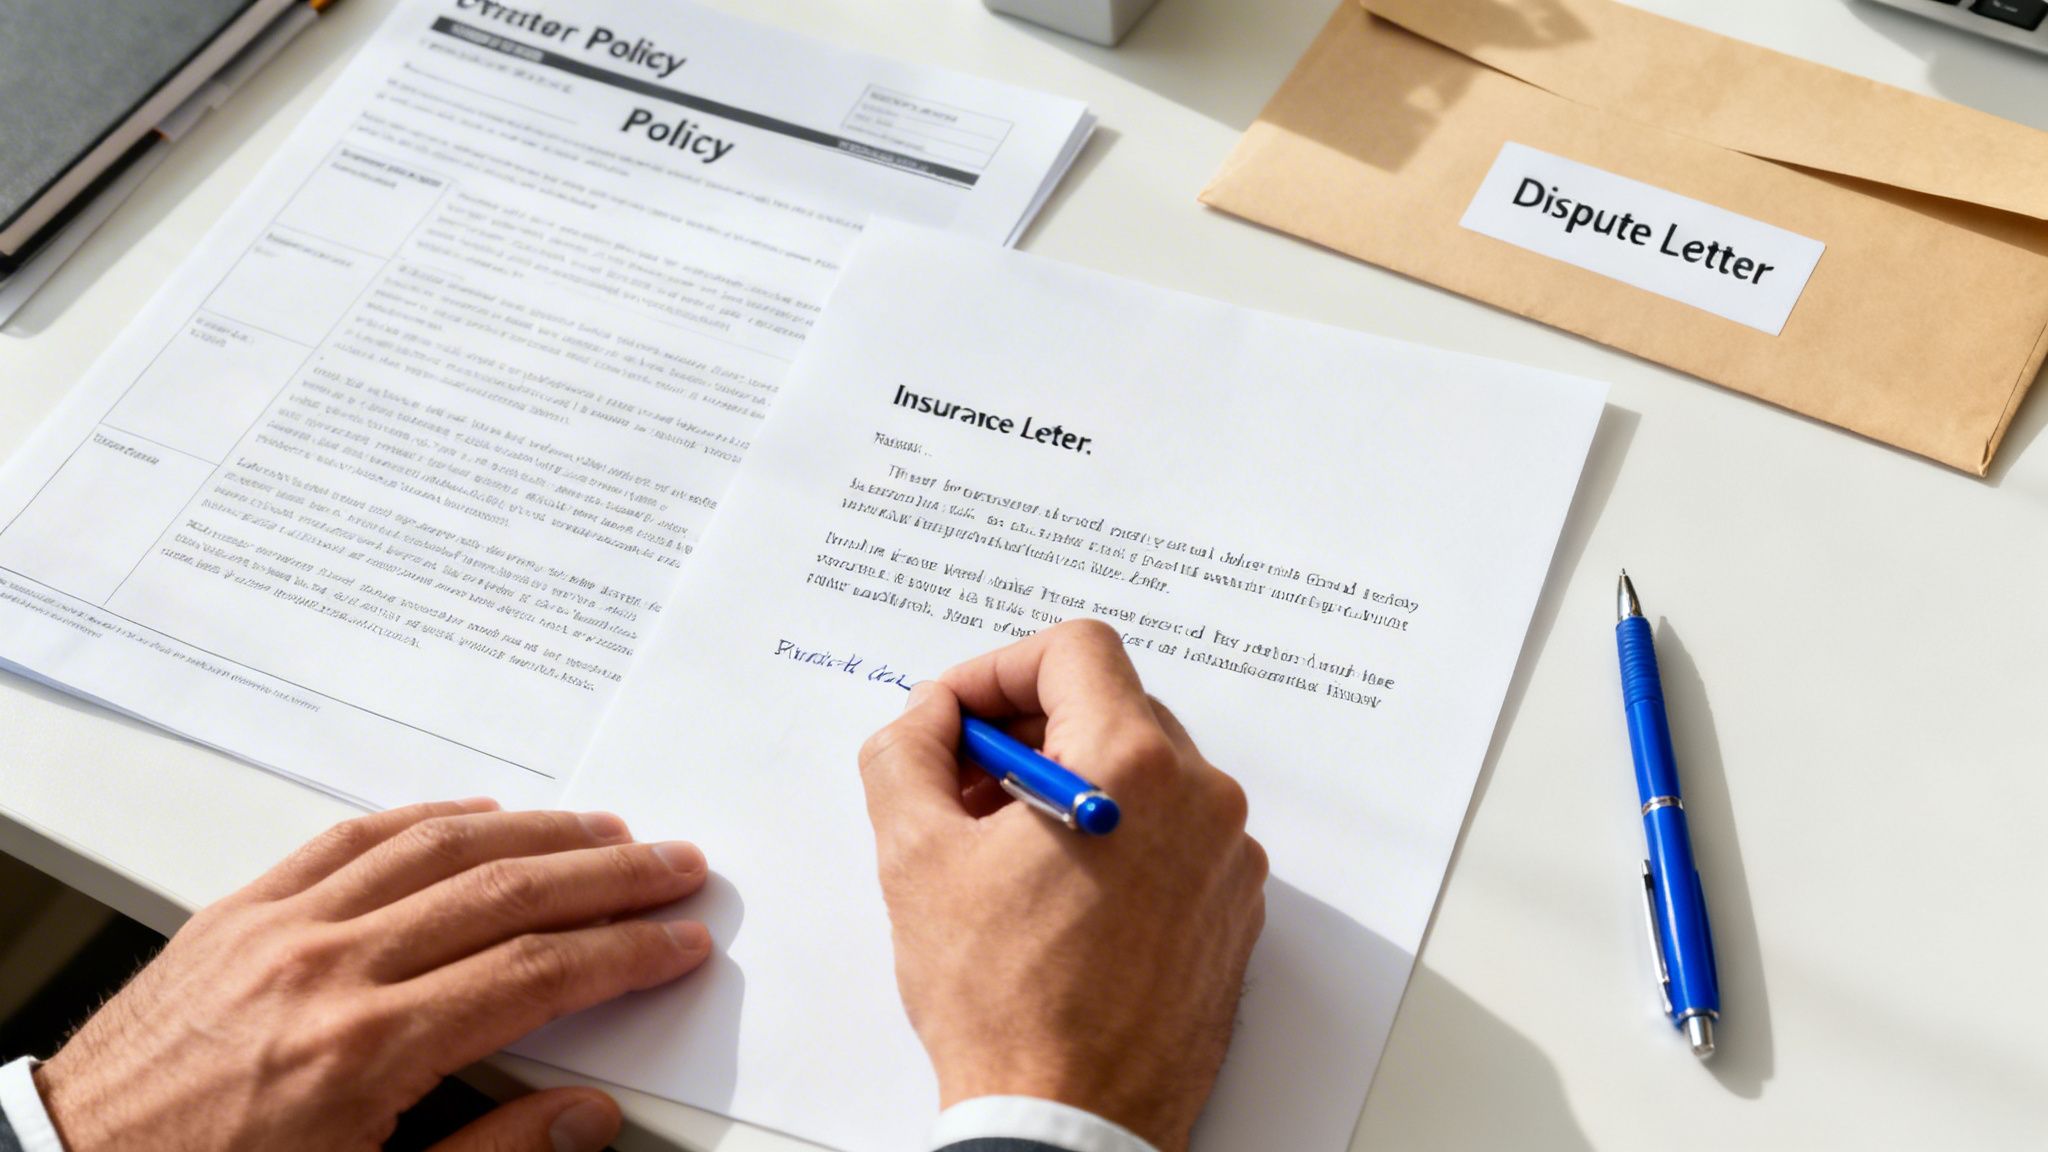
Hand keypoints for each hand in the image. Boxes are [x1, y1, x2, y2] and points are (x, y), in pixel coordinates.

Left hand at [34, 800, 712, 1151]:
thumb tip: (588, 1118)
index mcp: (364, 1054)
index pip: (535, 975)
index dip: (623, 952)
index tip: (677, 941)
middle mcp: (325, 971)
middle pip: (503, 893)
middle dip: (606, 876)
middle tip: (673, 865)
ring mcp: (277, 930)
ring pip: (436, 847)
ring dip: (535, 831)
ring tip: (603, 829)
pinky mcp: (236, 913)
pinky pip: (350, 839)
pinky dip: (427, 818)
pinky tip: (477, 814)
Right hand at [859, 619, 1267, 1151]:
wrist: (1070, 1120)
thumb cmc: (1003, 1002)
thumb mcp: (916, 856)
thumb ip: (907, 752)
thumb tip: (926, 716)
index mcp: (1134, 765)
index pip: (1076, 650)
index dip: (999, 669)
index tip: (956, 716)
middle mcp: (1203, 799)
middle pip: (1111, 707)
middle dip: (1027, 732)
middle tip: (962, 786)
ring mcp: (1229, 858)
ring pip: (1143, 772)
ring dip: (1068, 785)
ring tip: (1003, 850)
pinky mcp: (1233, 910)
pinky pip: (1173, 833)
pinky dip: (1115, 836)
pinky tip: (1056, 893)